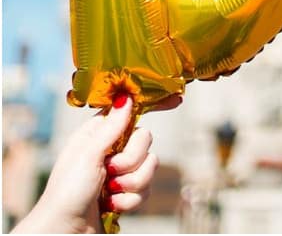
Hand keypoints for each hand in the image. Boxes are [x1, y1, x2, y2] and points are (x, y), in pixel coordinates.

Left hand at [13, 94, 181, 233]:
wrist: (66, 230)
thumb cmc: (67, 193)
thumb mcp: (87, 155)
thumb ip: (111, 128)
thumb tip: (126, 98)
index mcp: (98, 135)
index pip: (129, 114)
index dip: (150, 107)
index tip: (176, 101)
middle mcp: (112, 150)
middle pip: (145, 141)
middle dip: (131, 162)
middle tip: (109, 171)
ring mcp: (121, 171)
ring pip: (150, 167)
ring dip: (130, 185)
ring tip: (108, 193)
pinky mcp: (128, 191)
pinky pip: (147, 189)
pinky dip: (129, 200)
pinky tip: (111, 205)